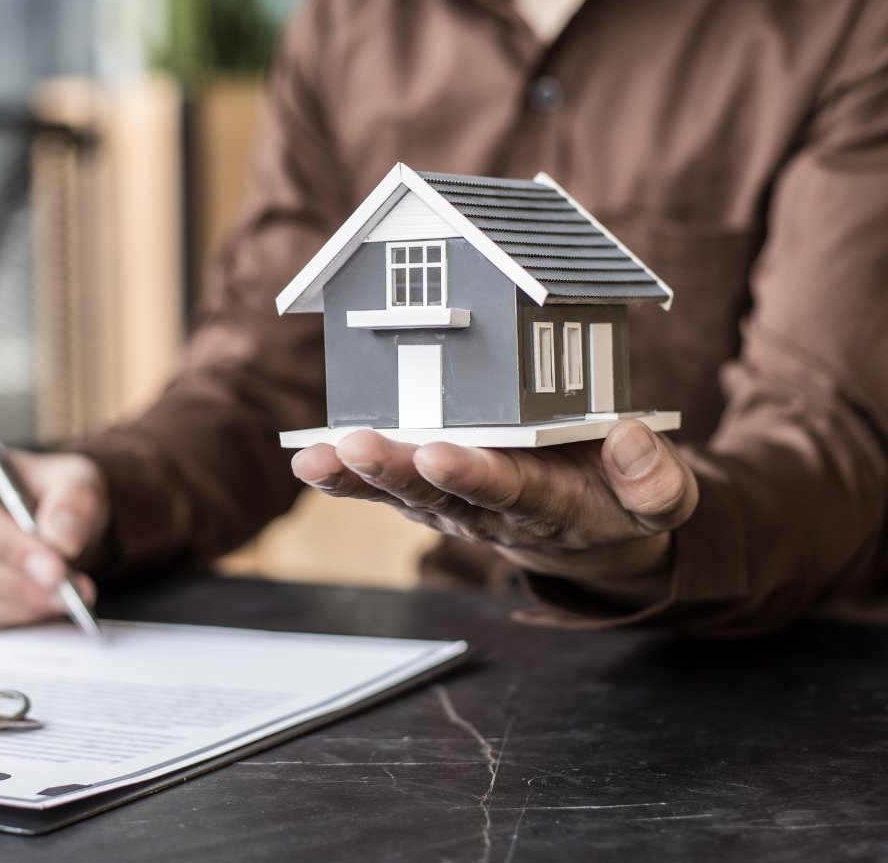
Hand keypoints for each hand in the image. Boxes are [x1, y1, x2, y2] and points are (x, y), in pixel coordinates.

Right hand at [0, 450, 108, 627]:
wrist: (43, 518)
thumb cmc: (48, 493)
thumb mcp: (73, 481)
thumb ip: (71, 503)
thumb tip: (61, 538)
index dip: (13, 547)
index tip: (55, 569)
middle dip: (19, 581)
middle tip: (64, 590)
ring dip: (16, 603)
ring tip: (61, 599)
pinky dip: (3, 615)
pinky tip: (36, 606)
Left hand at [291, 419, 697, 606]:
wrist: (590, 535)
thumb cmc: (621, 502)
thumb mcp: (663, 500)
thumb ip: (657, 482)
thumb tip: (630, 439)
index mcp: (553, 507)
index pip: (512, 492)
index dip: (476, 476)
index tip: (440, 454)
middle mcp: (494, 510)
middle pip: (440, 494)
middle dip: (396, 471)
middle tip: (357, 448)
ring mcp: (457, 504)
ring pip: (403, 492)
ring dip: (357, 476)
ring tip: (313, 459)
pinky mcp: (435, 493)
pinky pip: (389, 487)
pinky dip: (348, 475)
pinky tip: (310, 459)